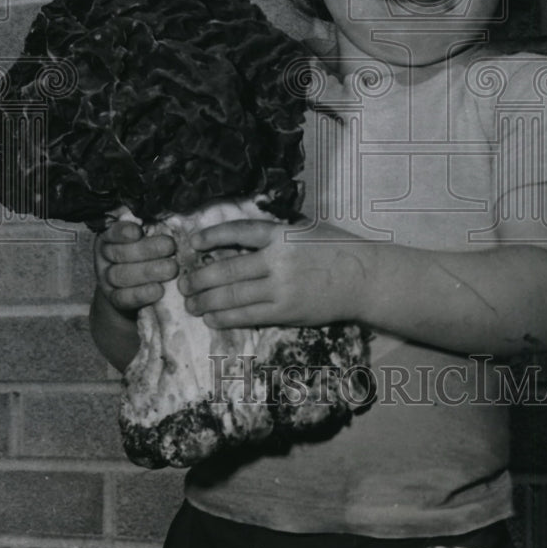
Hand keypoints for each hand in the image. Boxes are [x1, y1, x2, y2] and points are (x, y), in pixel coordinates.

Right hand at [95, 210, 177, 313]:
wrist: (135, 286)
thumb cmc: (148, 252)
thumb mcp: (148, 236)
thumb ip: (153, 226)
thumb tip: (169, 217)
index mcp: (111, 236)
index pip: (112, 232)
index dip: (123, 231)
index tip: (138, 231)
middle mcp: (105, 256)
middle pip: (120, 253)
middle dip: (148, 250)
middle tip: (171, 247)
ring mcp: (106, 279)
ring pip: (121, 276)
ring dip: (148, 272)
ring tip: (171, 269)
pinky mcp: (114, 299)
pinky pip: (123, 298)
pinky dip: (142, 294)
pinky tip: (159, 290)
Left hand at [179, 219, 367, 328]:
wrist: (364, 278)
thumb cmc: (338, 249)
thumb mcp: (307, 229)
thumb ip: (277, 233)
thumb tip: (242, 237)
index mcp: (282, 233)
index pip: (238, 231)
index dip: (212, 236)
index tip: (193, 243)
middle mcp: (278, 259)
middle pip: (227, 269)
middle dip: (200, 278)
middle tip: (182, 283)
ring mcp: (282, 287)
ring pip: (233, 295)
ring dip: (207, 301)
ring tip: (190, 304)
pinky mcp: (287, 310)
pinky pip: (249, 315)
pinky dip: (227, 318)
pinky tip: (213, 318)